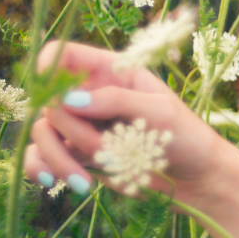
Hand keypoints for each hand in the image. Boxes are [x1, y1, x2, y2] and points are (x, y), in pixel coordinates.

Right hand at [21, 41, 236, 200]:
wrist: (198, 181)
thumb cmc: (188, 138)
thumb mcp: (160, 113)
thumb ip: (116, 101)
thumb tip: (68, 99)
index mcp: (111, 72)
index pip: (61, 55)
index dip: (48, 70)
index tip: (56, 98)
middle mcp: (91, 95)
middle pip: (50, 102)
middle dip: (73, 131)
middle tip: (108, 149)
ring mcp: (83, 125)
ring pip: (43, 132)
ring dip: (57, 157)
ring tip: (83, 182)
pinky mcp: (80, 154)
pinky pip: (43, 156)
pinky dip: (40, 167)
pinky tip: (48, 181)